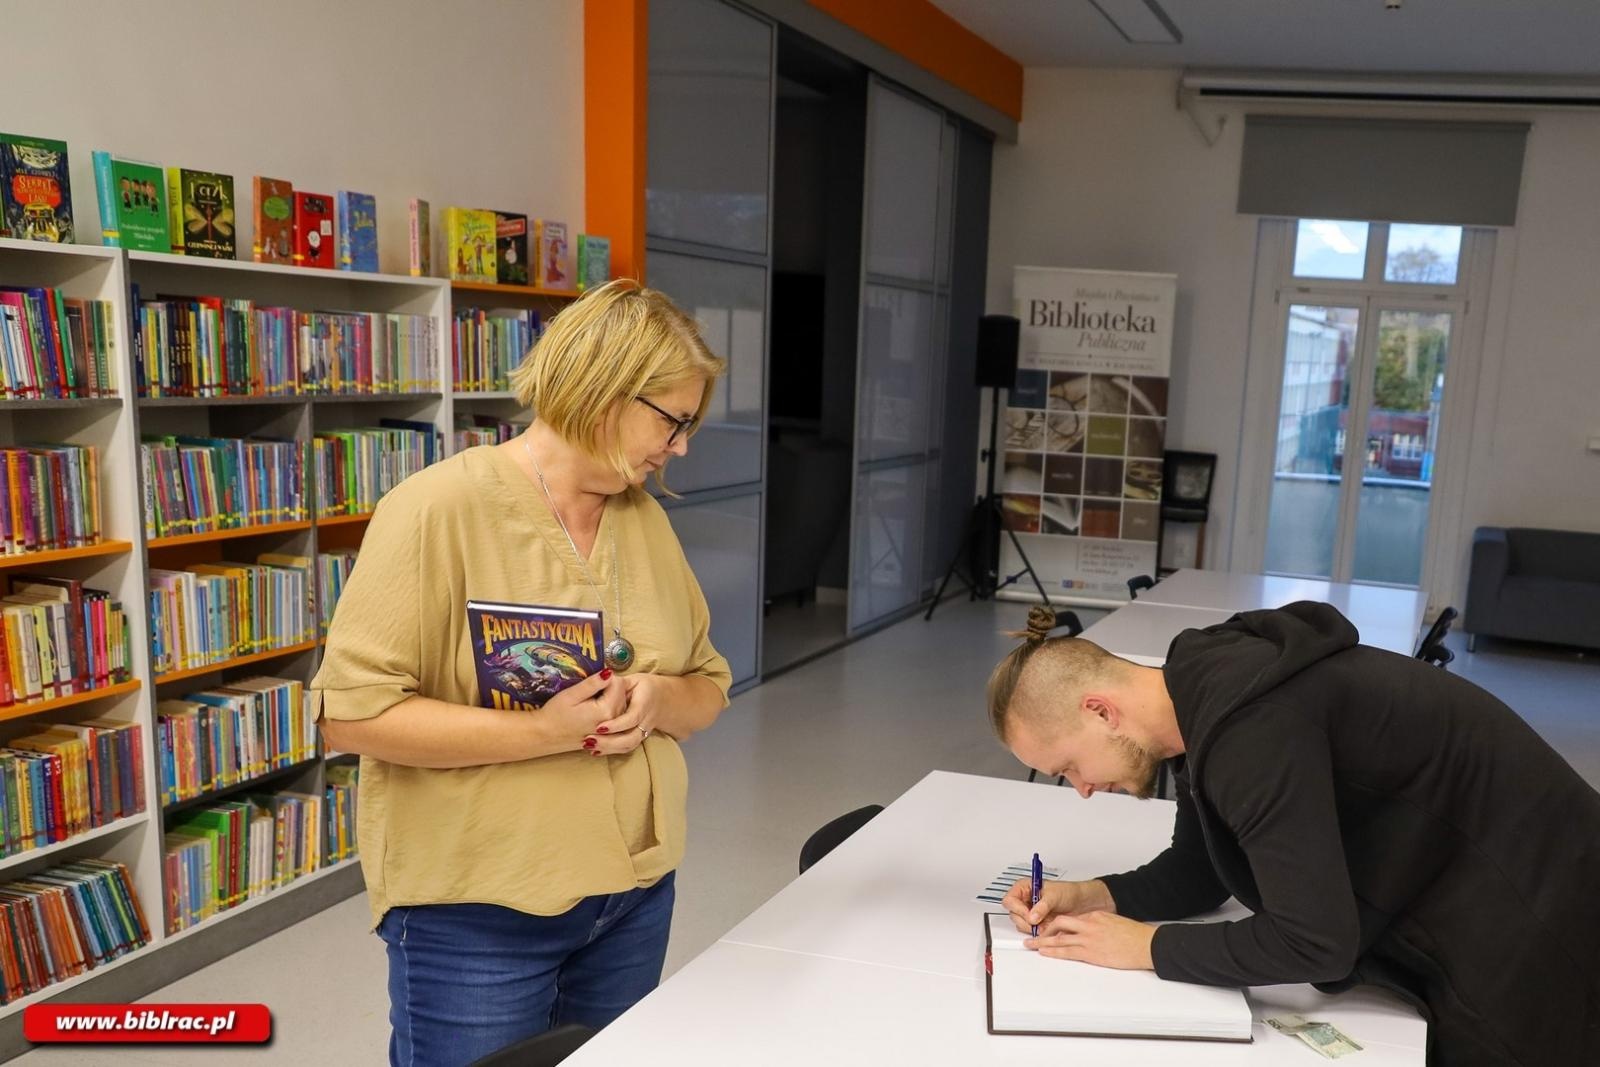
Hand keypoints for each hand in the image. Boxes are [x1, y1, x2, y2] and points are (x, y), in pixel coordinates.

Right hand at [540, 669, 621, 752]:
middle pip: (622, 694)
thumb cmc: (555, 715)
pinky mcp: (608, 734)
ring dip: (609, 697)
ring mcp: (612, 730)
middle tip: (588, 690)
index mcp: (606, 710)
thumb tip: (609, 672)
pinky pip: (616, 714)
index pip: (619, 684)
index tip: (591, 681)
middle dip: (609, 687)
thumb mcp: (571, 695)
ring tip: (589, 699)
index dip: (606, 677)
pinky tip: (593, 708)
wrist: (545, 737)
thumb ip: (592, 684)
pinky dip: (608, 707)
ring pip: (621, 704)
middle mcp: (614, 722)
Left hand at [584, 672, 660, 756]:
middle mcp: (646, 720)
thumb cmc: (645, 687)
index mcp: (645, 703)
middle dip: (610, 742)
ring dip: (609, 748)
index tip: (599, 727)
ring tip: (589, 745)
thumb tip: (601, 680)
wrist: (664, 699)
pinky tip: (596, 750)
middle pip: (631, 738)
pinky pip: (627, 748)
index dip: (617, 724)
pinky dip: (611, 751)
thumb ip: (618, 683)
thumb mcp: (633, 680)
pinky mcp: (639, 737)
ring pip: (629, 745)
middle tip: (590, 740)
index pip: (632, 718)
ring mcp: (644, 731)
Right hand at [1003, 878, 1115, 933]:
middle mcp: (1024, 900)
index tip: (1029, 916)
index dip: (1018, 909)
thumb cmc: (1068, 892)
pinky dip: (1038, 932)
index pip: (1010, 900)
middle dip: (1026, 921)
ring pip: (1021, 924)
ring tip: (1046, 925)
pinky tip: (1048, 928)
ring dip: (1032, 928)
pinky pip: (1030, 931)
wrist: (1081, 903)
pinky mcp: (1035, 923)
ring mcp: (1029, 912)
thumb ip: (1041, 907)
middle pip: (1014, 914)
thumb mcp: (1054, 896)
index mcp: (1024, 888)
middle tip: (1037, 924)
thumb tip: (1032, 916)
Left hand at [1024, 910, 1156, 969]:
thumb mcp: (1115, 924)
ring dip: (1042, 942)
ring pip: (1059, 938)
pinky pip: (1067, 951)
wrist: (1146, 944)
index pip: (1071, 919)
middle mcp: (1089, 924)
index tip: (1048, 929)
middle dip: (1044, 930)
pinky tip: (1044, 952)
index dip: (1057, 925)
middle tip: (1032, 935)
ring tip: (1031, 944)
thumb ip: (1100, 926)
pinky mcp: (1091, 952)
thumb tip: (1093, 934)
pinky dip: (1053, 951)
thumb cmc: (1135, 936)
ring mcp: (1089, 938)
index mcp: (1095, 916)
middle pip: (1060, 924)